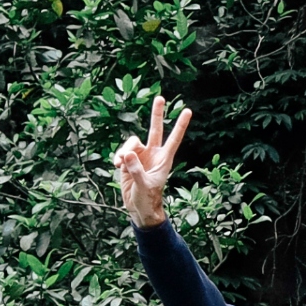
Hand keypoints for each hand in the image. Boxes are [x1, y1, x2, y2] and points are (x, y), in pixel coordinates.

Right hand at [113, 94, 191, 227]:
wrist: (138, 207)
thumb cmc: (147, 199)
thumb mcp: (144, 186)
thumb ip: (136, 169)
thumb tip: (126, 154)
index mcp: (164, 159)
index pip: (174, 138)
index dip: (180, 125)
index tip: (187, 110)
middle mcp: (153, 154)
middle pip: (155, 129)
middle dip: (157, 114)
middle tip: (160, 98)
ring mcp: (140, 156)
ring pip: (131, 142)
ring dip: (124, 151)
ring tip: (121, 165)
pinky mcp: (128, 160)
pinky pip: (121, 152)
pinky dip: (117, 158)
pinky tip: (118, 167)